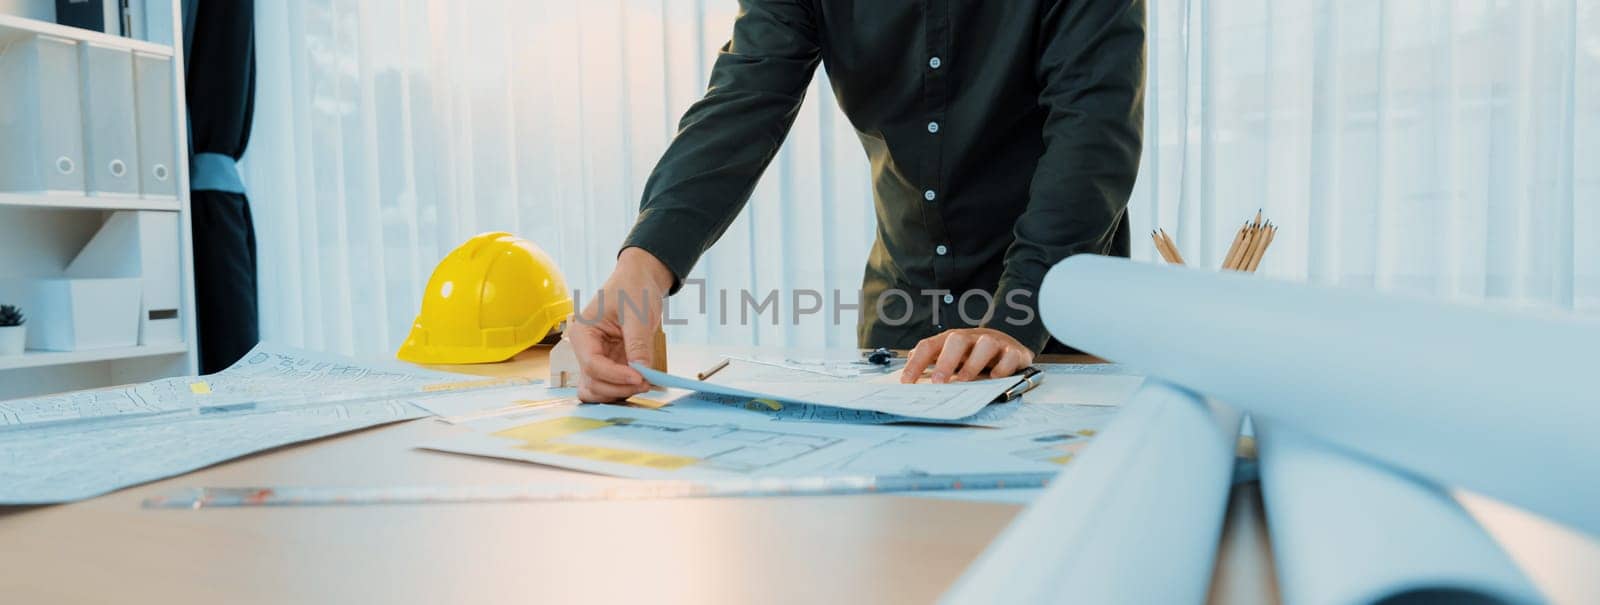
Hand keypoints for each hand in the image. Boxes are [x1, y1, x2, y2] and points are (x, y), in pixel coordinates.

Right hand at [567, 247, 673, 401]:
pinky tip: (641, 382)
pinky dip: (623, 390)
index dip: (615, 376)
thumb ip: (638, 343)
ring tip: (645, 383)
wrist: (640, 281)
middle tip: (647, 382)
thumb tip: (641, 371)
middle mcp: (585, 349)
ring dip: (619, 393)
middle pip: (593, 383)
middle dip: (618, 387)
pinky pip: (610, 386)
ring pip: (598, 390)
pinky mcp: (610, 364)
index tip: (640, 377)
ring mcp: (597, 359)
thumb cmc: (633, 288)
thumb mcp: (637, 313)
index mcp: (583, 333)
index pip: (592, 365)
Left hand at [900, 328, 1033, 383]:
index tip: (906, 382)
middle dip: (946, 361)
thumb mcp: (951, 357)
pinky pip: (1009, 356)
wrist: (1008, 346)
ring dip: (973, 363)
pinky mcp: (1014, 352)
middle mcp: (972, 338)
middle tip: (937, 382)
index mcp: (951, 340)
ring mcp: (994, 342)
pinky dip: (1002, 367)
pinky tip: (994, 378)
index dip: (916, 363)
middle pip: (957, 340)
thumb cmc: (973, 355)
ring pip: (985, 344)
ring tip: (964, 381)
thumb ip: (931, 363)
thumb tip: (905, 376)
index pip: (929, 346)